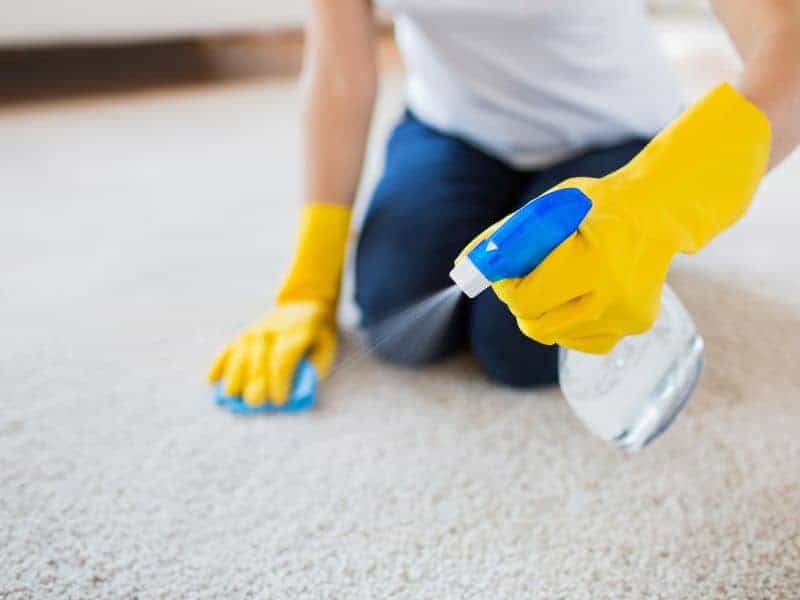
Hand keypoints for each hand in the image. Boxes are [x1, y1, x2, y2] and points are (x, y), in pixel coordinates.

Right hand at [208, 301, 335, 405]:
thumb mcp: (327, 347)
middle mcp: (270, 332)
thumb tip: (295, 392)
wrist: (304, 303)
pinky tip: (212, 380)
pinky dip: (217, 365)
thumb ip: (313, 369)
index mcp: (295, 335)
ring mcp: (253, 332)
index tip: (280, 400)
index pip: (281, 362)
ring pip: (237, 357)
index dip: (278, 383)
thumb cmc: (318, 334)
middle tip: (258, 402)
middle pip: (256, 363)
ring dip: (234, 379)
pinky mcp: (242, 334)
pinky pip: (226, 349)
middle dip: (255, 386)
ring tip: (234, 396)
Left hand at [462, 84, 770, 353]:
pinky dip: (569, 322)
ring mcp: (629, 316)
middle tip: (525, 278)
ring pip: (555, 335)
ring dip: (544, 312)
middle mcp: (615, 295)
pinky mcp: (637, 326)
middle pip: (536, 325)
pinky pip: (581, 340)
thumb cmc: (594, 205)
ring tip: (561, 278)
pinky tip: (583, 293)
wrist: (658, 210)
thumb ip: (504, 238)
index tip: (504, 273)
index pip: (525, 300)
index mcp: (592, 261)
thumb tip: (463, 267)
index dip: (505, 288)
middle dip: (520, 303)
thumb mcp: (547, 209)